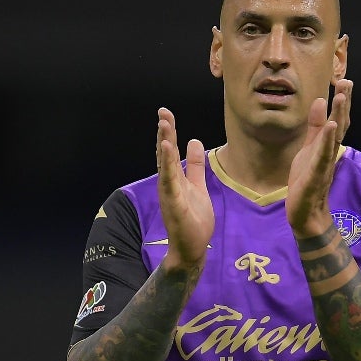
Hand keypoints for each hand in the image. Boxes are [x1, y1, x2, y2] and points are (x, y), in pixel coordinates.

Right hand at [156, 107, 214, 269]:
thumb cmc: (194, 219)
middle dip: (164, 132)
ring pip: (166, 164)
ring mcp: (170, 193)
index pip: (170, 151)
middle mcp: (169, 183)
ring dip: (164, 144)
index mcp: (175, 178)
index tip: (166, 113)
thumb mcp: (197, 186)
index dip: (168, 132)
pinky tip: (167, 149)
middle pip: (165, 153)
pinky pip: (170, 181)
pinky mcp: (174, 203)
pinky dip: (168, 165)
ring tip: (164, 125)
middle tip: (163, 112)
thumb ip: (196, 165)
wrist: (192, 248)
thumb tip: (195, 141)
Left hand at [286, 79, 352, 236]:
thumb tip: (320, 101)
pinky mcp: (316, 174)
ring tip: (341, 96)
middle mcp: (330, 152)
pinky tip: (331, 126)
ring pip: (335, 137)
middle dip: (344, 103)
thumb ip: (315, 127)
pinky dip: (328, 140)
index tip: (344, 81)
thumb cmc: (307, 180)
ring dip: (339, 115)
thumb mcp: (308, 148)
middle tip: (347, 82)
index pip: (337, 120)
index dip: (341, 101)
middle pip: (341, 124)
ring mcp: (324, 163)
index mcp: (327, 145)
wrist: (305, 213)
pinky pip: (324, 155)